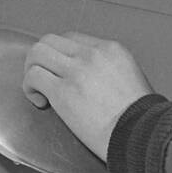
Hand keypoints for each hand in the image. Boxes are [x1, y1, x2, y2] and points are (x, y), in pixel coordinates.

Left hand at [22, 33, 152, 162]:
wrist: (140, 134)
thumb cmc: (141, 116)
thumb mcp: (132, 76)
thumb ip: (109, 68)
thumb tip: (91, 76)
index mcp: (111, 49)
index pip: (72, 39)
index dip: (61, 55)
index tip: (62, 71)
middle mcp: (92, 54)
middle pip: (50, 40)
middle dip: (41, 58)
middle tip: (44, 78)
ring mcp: (76, 71)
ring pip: (37, 53)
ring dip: (31, 70)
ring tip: (39, 90)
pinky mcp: (63, 91)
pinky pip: (33, 76)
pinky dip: (30, 88)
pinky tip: (41, 103)